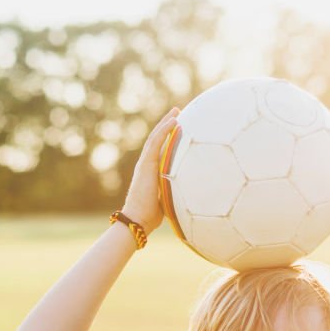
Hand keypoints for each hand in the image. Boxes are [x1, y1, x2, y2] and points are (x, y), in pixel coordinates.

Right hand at [122, 107, 179, 234]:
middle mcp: (146, 165)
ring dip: (166, 123)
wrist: (138, 219)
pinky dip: (165, 130)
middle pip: (156, 139)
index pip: (159, 151)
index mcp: (150, 172)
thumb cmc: (151, 215)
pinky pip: (156, 142)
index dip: (167, 138)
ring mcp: (145, 163)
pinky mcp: (146, 164)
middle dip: (166, 126)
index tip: (178, 129)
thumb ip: (175, 192)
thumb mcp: (167, 200)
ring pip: (155, 137)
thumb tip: (191, 195)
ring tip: (177, 111)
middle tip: (177, 113)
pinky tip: (174, 120)